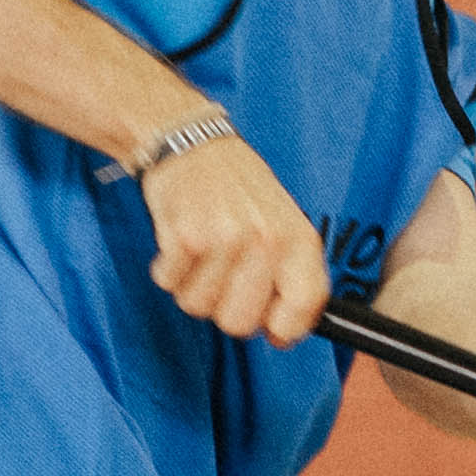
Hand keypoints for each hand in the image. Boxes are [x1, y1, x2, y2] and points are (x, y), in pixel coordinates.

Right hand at [142, 136, 327, 341]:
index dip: (285, 329)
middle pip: (240, 323)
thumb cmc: (239, 187)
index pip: (305, 307)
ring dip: (193, 287)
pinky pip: (171, 285)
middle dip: (225, 309)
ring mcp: (224, 239)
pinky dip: (169, 271)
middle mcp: (265, 241)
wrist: (191, 143)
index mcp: (298, 239)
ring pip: (199, 307)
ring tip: (202, 252)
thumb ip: (291, 274)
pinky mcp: (184, 237)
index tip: (272, 328)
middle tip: (224, 278)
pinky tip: (180, 243)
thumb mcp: (285, 221)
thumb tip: (285, 333)